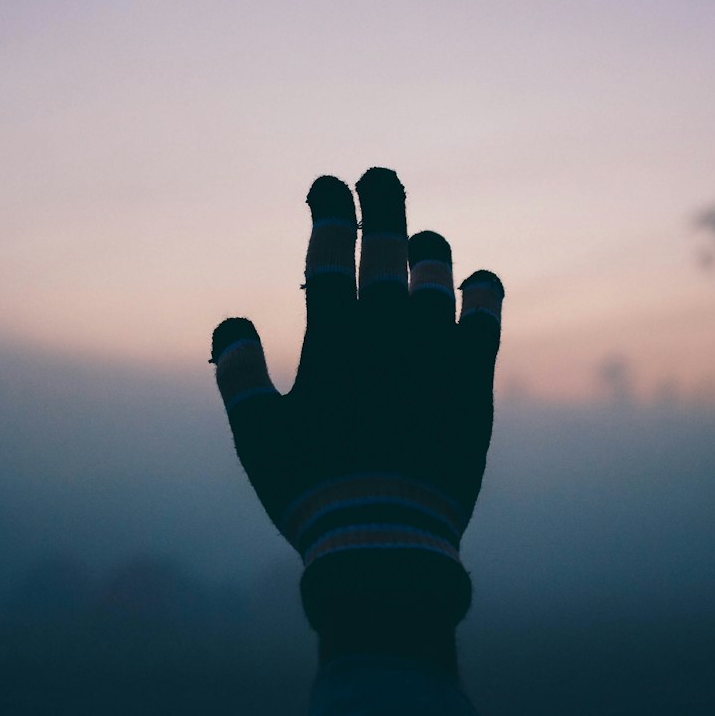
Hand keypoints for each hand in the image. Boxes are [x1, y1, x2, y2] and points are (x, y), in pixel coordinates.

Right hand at [211, 167, 503, 661]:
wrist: (387, 541)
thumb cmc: (311, 492)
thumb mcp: (256, 436)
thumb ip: (238, 374)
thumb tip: (230, 323)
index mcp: (332, 340)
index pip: (332, 252)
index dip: (330, 211)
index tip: (327, 186)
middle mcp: (387, 334)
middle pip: (387, 248)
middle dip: (381, 203)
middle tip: (378, 175)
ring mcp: (435, 355)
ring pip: (438, 277)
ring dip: (428, 248)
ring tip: (421, 237)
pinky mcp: (473, 384)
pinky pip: (484, 321)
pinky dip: (481, 294)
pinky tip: (478, 281)